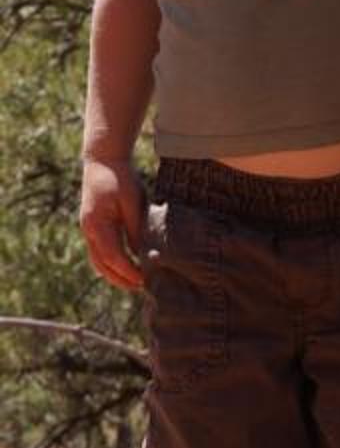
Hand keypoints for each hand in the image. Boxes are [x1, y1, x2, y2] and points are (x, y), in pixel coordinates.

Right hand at [80, 157, 147, 292]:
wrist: (103, 160)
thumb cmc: (121, 178)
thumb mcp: (133, 203)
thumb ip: (136, 229)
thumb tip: (144, 254)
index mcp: (97, 224)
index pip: (113, 257)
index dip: (128, 271)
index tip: (143, 281)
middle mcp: (89, 230)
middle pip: (102, 264)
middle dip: (120, 279)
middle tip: (141, 288)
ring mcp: (88, 229)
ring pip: (98, 261)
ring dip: (114, 274)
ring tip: (134, 282)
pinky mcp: (92, 227)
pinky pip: (98, 252)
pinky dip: (109, 264)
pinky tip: (124, 268)